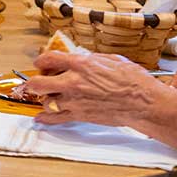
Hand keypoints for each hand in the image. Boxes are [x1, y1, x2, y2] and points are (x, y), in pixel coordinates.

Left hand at [24, 49, 161, 126]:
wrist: (142, 102)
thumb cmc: (132, 80)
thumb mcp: (110, 59)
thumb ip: (90, 60)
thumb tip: (81, 59)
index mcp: (81, 64)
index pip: (49, 58)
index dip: (41, 60)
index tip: (40, 63)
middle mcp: (73, 82)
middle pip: (38, 83)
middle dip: (34, 82)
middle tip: (37, 81)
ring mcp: (75, 101)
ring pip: (46, 102)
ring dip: (45, 99)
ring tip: (49, 96)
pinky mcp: (80, 115)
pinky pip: (56, 118)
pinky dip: (46, 118)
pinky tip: (41, 117)